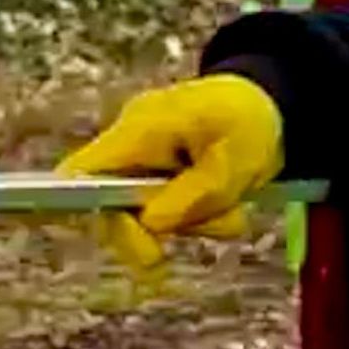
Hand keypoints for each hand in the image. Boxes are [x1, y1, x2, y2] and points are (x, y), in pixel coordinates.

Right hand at [55, 73, 285, 274]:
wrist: (265, 103)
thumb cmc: (248, 121)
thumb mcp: (235, 161)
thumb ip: (195, 194)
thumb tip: (151, 223)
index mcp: (139, 130)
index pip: (83, 172)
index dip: (91, 210)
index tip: (143, 245)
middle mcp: (130, 146)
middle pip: (114, 205)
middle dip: (163, 225)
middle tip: (214, 224)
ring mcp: (143, 162)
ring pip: (146, 215)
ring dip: (191, 221)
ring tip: (233, 206)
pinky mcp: (160, 177)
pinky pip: (166, 210)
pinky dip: (197, 217)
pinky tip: (227, 203)